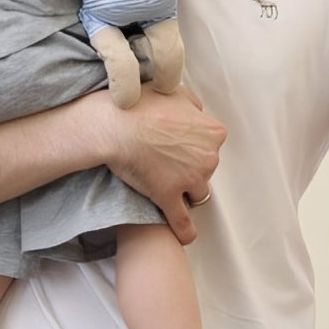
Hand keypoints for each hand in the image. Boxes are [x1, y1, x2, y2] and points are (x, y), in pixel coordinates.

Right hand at [87, 85, 224, 243]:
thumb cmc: (140, 105)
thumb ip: (192, 103)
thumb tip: (198, 112)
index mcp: (214, 132)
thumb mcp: (175, 90)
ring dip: (185, 191)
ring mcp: (191, 179)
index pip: (211, 145)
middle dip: (190, 168)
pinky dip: (185, 231)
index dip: (193, 146)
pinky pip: (183, 222)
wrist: (115, 124)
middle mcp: (209, 157)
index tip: (177, 144)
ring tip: (163, 182)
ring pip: (197, 193)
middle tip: (164, 159)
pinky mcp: (170, 197)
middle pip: (205, 170)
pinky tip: (184, 237)